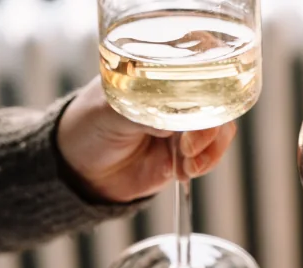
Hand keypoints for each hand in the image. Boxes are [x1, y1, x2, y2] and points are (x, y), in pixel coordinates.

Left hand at [55, 78, 236, 203]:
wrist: (82, 169)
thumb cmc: (88, 125)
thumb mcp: (111, 109)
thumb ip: (144, 109)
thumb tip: (176, 118)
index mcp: (157, 70)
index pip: (199, 61)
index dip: (212, 76)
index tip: (207, 99)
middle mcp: (175, 93)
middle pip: (216, 97)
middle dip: (210, 125)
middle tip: (188, 146)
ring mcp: (183, 122)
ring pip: (220, 128)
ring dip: (210, 148)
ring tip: (186, 164)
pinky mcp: (186, 151)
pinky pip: (211, 153)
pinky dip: (205, 163)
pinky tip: (184, 171)